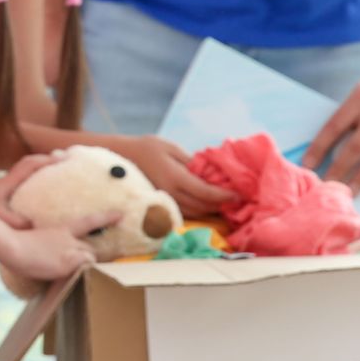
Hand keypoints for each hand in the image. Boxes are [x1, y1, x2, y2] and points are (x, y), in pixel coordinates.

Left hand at [0, 151, 67, 226]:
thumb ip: (16, 222)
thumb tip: (34, 224)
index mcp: (7, 183)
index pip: (30, 165)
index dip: (48, 161)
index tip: (65, 159)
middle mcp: (7, 183)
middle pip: (30, 165)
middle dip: (48, 161)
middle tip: (67, 161)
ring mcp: (3, 189)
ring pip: (25, 176)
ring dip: (41, 173)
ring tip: (60, 176)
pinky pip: (21, 187)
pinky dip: (33, 187)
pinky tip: (40, 200)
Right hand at [0, 216, 113, 283]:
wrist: (13, 246)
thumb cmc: (14, 242)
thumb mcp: (32, 239)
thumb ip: (46, 245)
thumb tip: (46, 253)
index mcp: (61, 230)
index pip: (89, 222)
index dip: (106, 218)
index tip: (121, 215)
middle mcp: (69, 240)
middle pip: (90, 250)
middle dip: (93, 258)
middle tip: (96, 262)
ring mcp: (70, 252)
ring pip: (88, 261)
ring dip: (84, 268)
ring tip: (74, 274)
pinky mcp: (68, 264)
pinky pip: (83, 271)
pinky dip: (81, 275)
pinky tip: (71, 278)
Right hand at [107, 135, 231, 217]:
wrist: (121, 156)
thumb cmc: (147, 148)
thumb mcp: (171, 148)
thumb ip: (191, 162)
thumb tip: (211, 173)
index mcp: (175, 177)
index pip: (206, 192)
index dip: (224, 195)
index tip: (238, 194)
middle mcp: (171, 193)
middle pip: (202, 206)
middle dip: (220, 204)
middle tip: (234, 199)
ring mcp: (164, 201)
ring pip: (194, 212)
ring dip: (210, 209)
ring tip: (222, 202)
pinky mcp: (160, 204)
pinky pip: (184, 212)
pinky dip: (197, 210)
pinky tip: (204, 204)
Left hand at [304, 74, 359, 195]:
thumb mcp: (358, 95)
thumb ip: (346, 117)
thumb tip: (320, 149)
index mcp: (359, 100)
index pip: (334, 127)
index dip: (319, 147)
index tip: (306, 166)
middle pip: (357, 145)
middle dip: (339, 168)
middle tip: (327, 187)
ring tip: (351, 193)